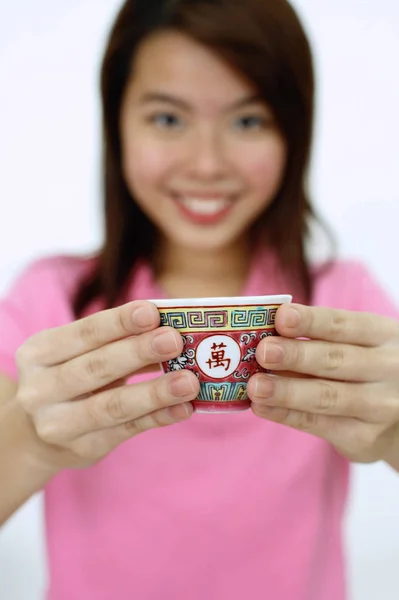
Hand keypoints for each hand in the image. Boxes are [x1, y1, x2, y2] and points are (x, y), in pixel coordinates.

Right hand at [14, 301, 198, 471]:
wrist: (35, 435)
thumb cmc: (70, 379)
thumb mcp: (77, 355)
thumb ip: (116, 341)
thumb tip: (170, 328)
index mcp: (38, 354)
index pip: (83, 333)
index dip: (118, 322)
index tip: (152, 312)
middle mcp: (40, 390)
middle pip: (96, 367)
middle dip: (138, 352)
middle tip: (174, 340)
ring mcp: (59, 425)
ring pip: (113, 405)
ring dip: (155, 392)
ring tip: (189, 381)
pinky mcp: (84, 448)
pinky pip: (127, 430)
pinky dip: (158, 417)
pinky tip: (183, 408)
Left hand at [247, 304, 398, 464]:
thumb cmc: (366, 369)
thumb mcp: (359, 345)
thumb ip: (319, 340)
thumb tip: (264, 337)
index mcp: (383, 335)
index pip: (344, 325)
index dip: (312, 321)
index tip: (282, 316)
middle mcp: (387, 369)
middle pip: (336, 360)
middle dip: (296, 355)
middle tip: (263, 351)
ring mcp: (379, 406)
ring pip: (326, 396)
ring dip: (286, 391)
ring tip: (255, 386)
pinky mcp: (364, 437)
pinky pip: (318, 424)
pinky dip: (287, 414)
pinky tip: (262, 407)